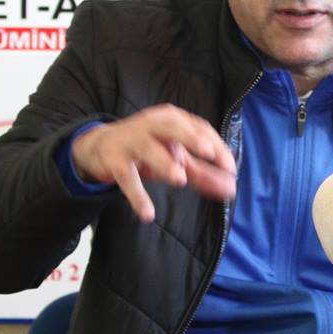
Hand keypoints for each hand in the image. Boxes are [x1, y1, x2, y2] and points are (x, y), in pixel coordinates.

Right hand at [72, 104, 235, 221]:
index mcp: (172, 119)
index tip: (230, 168)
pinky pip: (127, 177)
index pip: (199, 128)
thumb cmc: (147, 149)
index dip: (216, 146)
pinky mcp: (114, 159)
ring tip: (180, 179)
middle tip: (208, 153)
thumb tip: (232, 189)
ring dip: (164, 162)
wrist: (100, 147)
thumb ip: (204, 173)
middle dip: (191, 138)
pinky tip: (148, 214)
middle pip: (172, 127)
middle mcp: (152, 125)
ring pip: (148, 148)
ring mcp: (131, 140)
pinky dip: (137, 195)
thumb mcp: (176, 158)